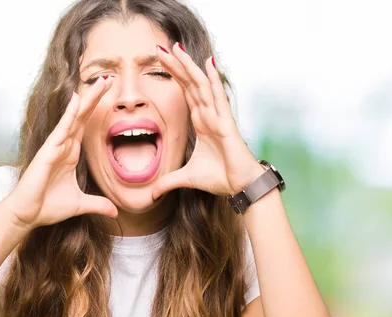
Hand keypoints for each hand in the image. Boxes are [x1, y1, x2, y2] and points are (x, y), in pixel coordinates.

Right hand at [2, 77, 117, 230]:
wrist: (26, 215)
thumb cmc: (47, 207)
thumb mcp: (80, 205)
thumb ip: (98, 204)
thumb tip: (116, 212)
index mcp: (70, 154)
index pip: (86, 126)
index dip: (97, 109)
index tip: (109, 94)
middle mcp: (63, 146)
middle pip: (82, 116)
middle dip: (95, 97)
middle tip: (109, 79)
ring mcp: (55, 147)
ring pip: (74, 118)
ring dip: (87, 100)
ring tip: (100, 82)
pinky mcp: (48, 152)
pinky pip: (61, 130)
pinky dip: (69, 114)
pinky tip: (77, 99)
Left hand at [152, 43, 263, 199]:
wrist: (240, 187)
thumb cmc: (220, 178)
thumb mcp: (186, 178)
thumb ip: (168, 182)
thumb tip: (151, 194)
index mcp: (201, 122)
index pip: (185, 93)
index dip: (174, 76)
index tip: (160, 61)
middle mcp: (209, 115)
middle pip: (190, 84)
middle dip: (176, 65)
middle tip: (161, 47)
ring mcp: (218, 117)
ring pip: (201, 86)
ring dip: (188, 67)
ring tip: (176, 48)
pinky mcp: (226, 123)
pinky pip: (218, 97)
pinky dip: (213, 80)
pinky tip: (208, 63)